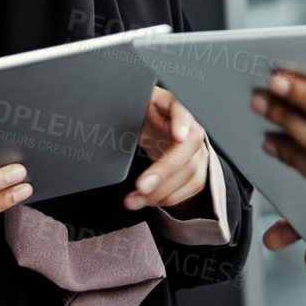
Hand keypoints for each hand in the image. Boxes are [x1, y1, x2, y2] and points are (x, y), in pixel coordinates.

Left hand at [125, 86, 210, 211]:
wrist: (154, 123)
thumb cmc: (143, 114)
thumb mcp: (132, 107)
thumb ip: (127, 110)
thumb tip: (107, 117)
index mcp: (172, 105)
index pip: (182, 109)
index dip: (182, 122)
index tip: (178, 135)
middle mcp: (191, 127)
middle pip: (188, 149)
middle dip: (164, 172)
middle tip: (141, 186)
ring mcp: (197, 149)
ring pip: (191, 172)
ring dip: (162, 191)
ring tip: (135, 199)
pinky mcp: (197, 168)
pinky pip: (190, 187)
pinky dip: (167, 197)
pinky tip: (148, 200)